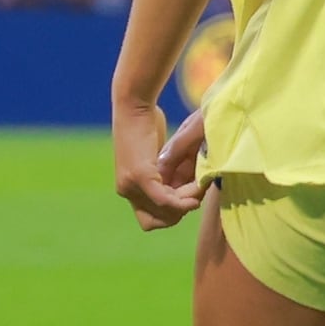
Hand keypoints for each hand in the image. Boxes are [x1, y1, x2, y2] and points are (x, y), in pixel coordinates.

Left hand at [113, 99, 208, 230]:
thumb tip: (185, 189)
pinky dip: (180, 201)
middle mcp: (126, 191)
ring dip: (184, 204)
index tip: (189, 198)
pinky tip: (195, 196)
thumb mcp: (159, 155)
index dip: (172, 214)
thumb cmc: (147, 122)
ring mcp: (130, 186)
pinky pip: (163, 200)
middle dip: (179, 213)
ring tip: (198, 189)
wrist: (134, 104)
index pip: (151, 219)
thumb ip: (167, 173)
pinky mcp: (139, 176)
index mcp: (130, 189)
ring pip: (163, 212)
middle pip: (157, 221)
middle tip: (196, 194)